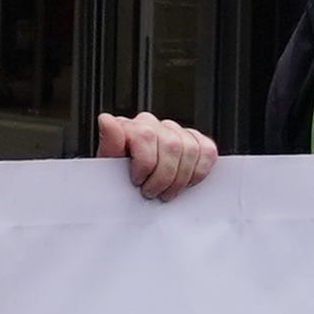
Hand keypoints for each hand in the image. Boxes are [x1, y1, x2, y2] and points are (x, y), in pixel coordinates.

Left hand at [96, 111, 217, 199]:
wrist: (127, 188)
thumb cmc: (117, 178)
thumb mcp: (107, 167)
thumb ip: (109, 143)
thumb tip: (107, 120)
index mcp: (129, 126)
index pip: (146, 135)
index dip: (145, 163)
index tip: (137, 181)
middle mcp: (151, 123)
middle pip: (171, 145)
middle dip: (163, 176)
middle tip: (152, 193)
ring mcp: (173, 130)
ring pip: (190, 148)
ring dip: (180, 178)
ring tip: (166, 192)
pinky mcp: (193, 140)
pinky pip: (207, 150)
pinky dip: (199, 171)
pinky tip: (184, 182)